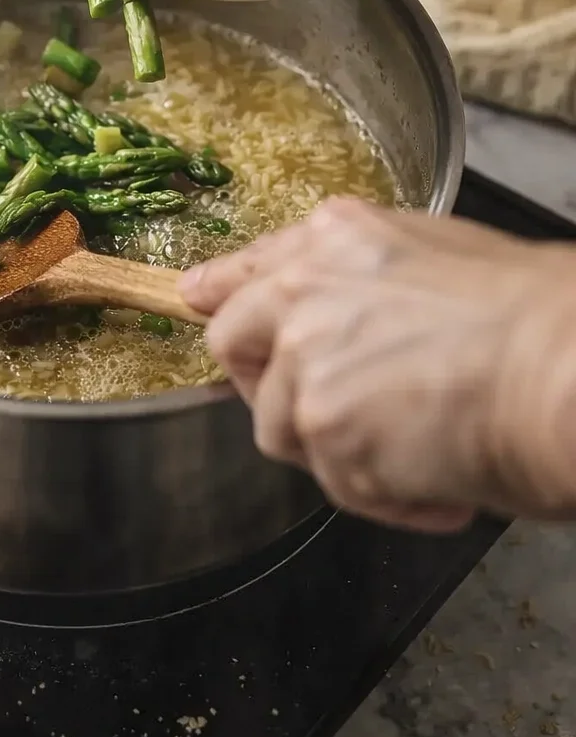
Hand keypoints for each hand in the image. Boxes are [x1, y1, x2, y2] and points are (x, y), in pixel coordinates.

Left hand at [180, 198, 575, 532]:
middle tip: (323, 410)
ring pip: (281, 427)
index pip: (247, 269)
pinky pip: (336, 486)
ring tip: (415, 446)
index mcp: (334, 238)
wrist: (562, 370)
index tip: (197, 300)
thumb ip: (360, 274)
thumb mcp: (437, 254)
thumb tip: (323, 300)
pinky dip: (388, 499)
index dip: (220, 293)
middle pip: (232, 343)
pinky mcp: (322, 428)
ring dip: (339, 450)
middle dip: (264, 383)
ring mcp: (305, 361)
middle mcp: (303, 291)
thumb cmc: (532, 317)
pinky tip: (440, 481)